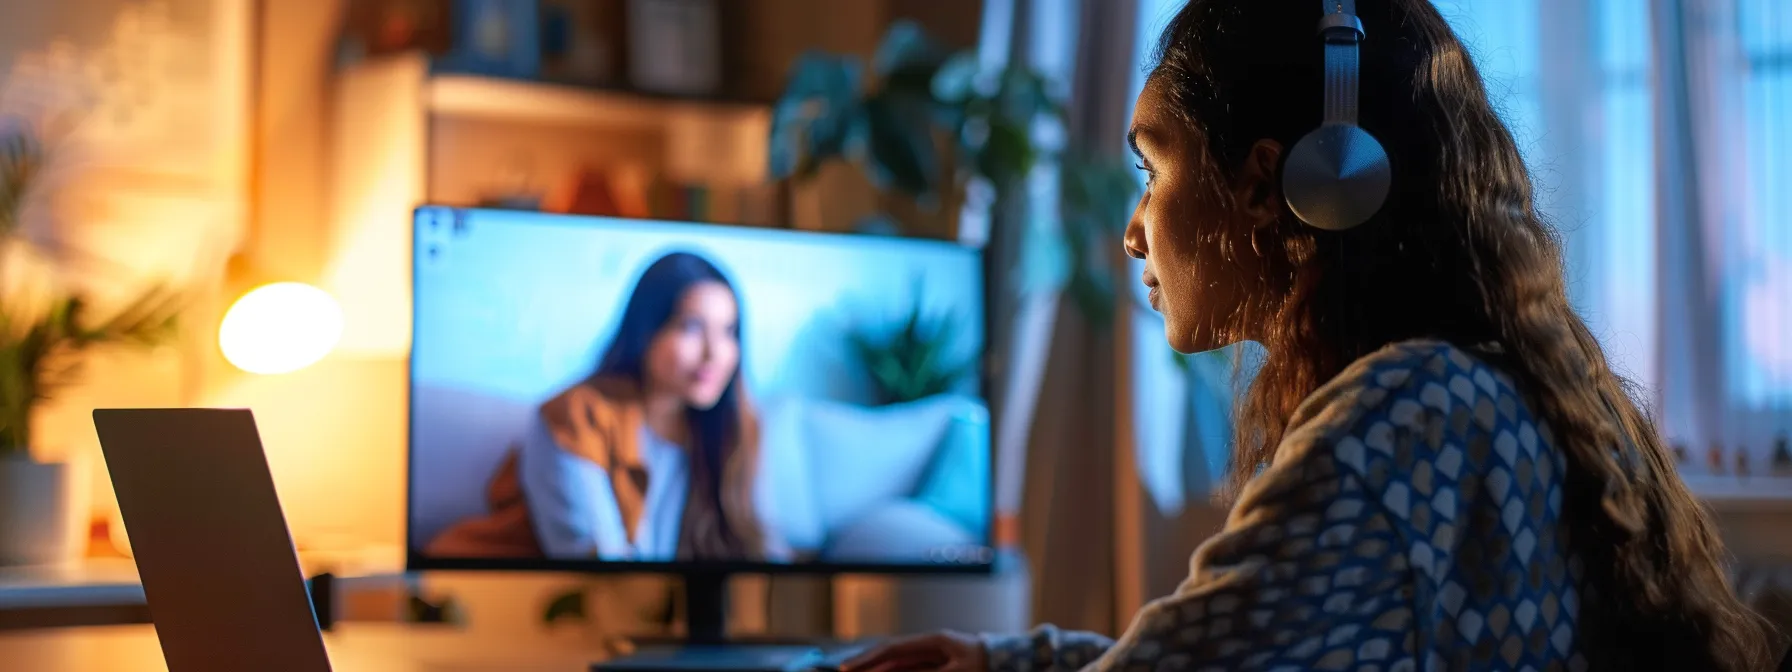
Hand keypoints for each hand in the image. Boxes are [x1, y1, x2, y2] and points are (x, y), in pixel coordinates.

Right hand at [843, 631, 987, 671]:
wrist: (1013, 661)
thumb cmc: (990, 664)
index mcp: (934, 641)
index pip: (892, 650)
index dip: (868, 659)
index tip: (847, 669)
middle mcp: (931, 646)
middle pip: (892, 656)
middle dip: (868, 665)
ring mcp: (935, 657)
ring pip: (900, 665)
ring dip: (881, 671)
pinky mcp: (941, 667)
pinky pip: (913, 670)